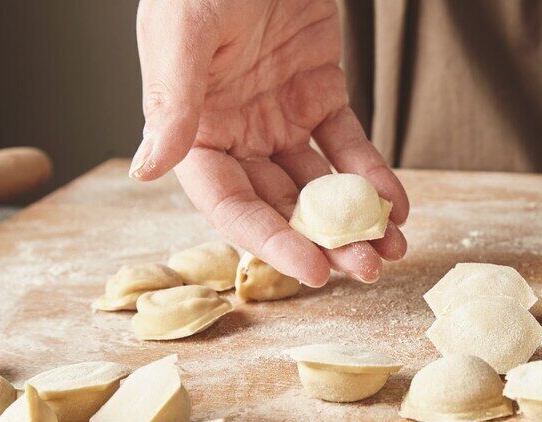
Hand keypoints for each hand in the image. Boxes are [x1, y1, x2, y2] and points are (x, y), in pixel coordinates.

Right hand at [132, 0, 406, 285]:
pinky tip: (396, 205)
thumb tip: (145, 170)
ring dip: (355, 220)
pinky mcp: (320, 94)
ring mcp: (280, 117)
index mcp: (194, 130)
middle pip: (282, 204)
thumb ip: (171, 102)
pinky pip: (349, 146)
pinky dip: (373, 177)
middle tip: (366, 269)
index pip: (230, 204)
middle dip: (324, 241)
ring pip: (319, 184)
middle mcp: (236, 133)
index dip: (271, 242)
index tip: (313, 271)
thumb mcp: (184, 31)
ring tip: (390, 250)